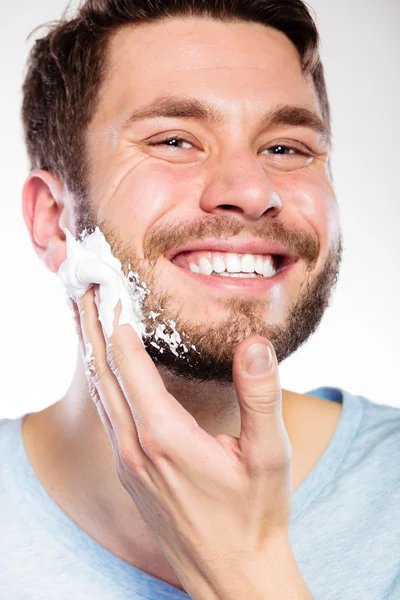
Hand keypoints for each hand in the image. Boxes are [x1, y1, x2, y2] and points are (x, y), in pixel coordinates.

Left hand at [72, 287, 297, 599]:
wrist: (232, 575)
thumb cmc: (253, 515)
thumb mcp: (268, 455)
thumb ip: (260, 396)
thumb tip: (254, 345)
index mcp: (164, 435)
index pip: (128, 363)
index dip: (116, 323)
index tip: (109, 288)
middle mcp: (135, 447)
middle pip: (102, 374)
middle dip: (91, 329)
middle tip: (84, 292)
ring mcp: (128, 464)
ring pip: (100, 396)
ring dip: (92, 355)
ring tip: (87, 322)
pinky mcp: (131, 476)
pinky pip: (107, 418)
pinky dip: (102, 384)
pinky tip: (108, 376)